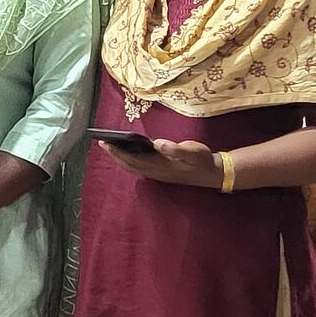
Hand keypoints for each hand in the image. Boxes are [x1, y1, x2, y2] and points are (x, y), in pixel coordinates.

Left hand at [101, 137, 220, 188]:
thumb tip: (158, 144)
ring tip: (111, 147)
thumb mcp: (193, 152)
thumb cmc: (202, 159)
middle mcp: (156, 172)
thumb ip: (175, 149)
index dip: (118, 152)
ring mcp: (159, 174)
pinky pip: (140, 167)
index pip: (133, 159)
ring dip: (121, 158)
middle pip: (129, 165)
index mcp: (160, 166)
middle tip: (102, 143)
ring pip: (134, 167)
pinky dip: (130, 160)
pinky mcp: (162, 172)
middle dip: (115, 155)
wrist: (213, 172)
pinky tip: (128, 153)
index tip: (106, 143)